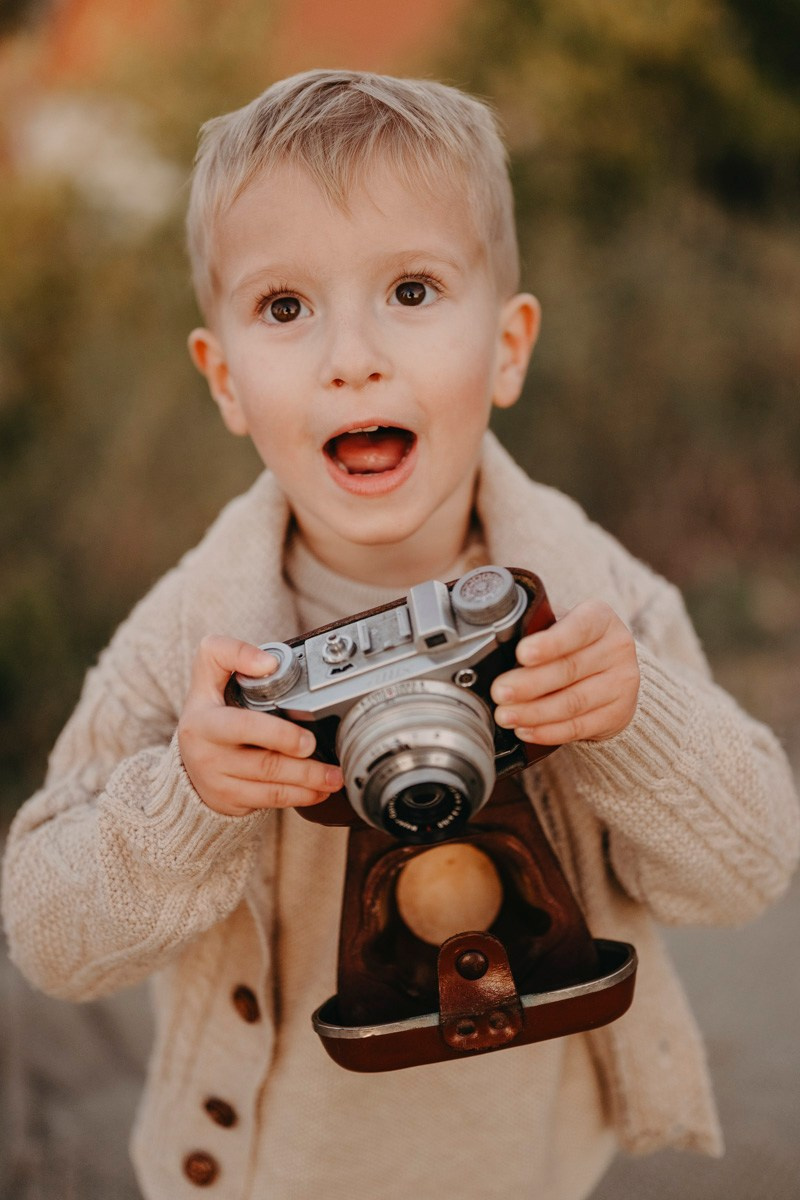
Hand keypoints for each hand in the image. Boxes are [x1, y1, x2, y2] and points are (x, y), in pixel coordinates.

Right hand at [178, 636, 343, 816]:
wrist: (187, 757)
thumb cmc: (209, 709)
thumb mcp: (207, 671)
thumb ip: (231, 653)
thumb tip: (269, 663)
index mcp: (204, 721)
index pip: (242, 727)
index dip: (277, 734)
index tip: (306, 740)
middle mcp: (208, 755)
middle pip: (264, 764)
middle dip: (303, 767)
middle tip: (331, 764)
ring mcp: (218, 781)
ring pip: (271, 787)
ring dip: (308, 784)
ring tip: (334, 778)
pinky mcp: (229, 800)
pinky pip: (269, 801)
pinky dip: (299, 797)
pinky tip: (319, 791)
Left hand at [490, 600, 639, 744]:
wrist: (610, 671)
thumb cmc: (572, 643)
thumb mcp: (558, 625)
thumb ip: (535, 630)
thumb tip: (495, 647)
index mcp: (600, 618)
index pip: (576, 629)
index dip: (549, 644)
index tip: (522, 654)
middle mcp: (617, 648)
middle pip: (569, 669)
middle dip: (529, 684)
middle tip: (499, 691)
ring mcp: (622, 683)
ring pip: (573, 702)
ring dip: (534, 712)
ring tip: (505, 715)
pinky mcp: (618, 714)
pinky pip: (578, 727)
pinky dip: (548, 731)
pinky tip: (525, 730)